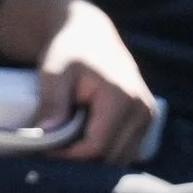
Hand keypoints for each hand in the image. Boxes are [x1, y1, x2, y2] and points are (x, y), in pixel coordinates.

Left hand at [31, 0, 157, 162]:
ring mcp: (148, 115)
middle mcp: (142, 109)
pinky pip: (126, 148)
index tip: (45, 151)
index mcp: (122, 97)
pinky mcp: (147, 119)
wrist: (88, 32)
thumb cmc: (68, 50)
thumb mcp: (53, 71)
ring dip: (94, 158)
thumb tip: (45, 135)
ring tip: (67, 141)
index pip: (97, 146)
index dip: (70, 155)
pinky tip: (84, 138)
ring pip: (120, 158)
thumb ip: (52, 102)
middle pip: (110, 157)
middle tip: (53, 149)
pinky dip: (105, 150)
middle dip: (81, 160)